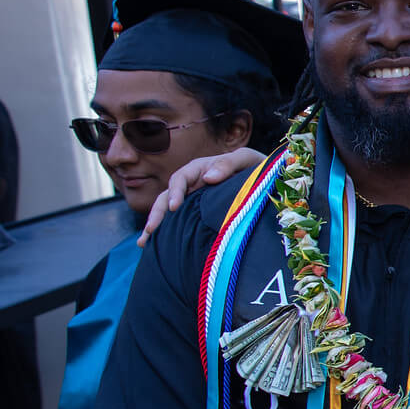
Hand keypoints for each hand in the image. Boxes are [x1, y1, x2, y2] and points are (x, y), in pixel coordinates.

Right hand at [137, 145, 265, 244]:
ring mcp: (191, 201)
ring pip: (167, 213)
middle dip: (156, 214)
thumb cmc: (254, 168)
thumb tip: (208, 178)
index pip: (180, 179)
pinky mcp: (196, 216)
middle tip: (150, 230)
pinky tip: (155, 248)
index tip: (174, 207)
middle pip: (166, 198)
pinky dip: (166, 234)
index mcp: (199, 170)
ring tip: (144, 243)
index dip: (175, 192)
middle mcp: (190, 186)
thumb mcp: (245, 159)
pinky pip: (178, 224)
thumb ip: (228, 164)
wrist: (265, 182)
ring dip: (155, 227)